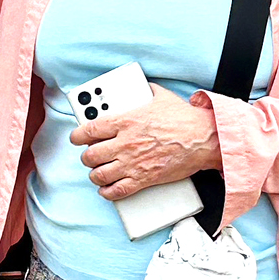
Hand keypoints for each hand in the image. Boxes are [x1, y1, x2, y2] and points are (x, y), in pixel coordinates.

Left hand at [70, 84, 219, 199]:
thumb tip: (140, 87)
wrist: (203, 139)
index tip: (76, 138)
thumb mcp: (160, 97)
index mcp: (125, 121)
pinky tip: (106, 189)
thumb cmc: (184, 118)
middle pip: (90, 155)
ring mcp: (132, 163)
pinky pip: (117, 191)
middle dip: (87, 156)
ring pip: (99, 174)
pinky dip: (107, 192)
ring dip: (95, 175)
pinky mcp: (143, 179)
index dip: (77, 136)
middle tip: (90, 155)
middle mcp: (124, 143)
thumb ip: (144, 92)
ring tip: (97, 172)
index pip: (88, 131)